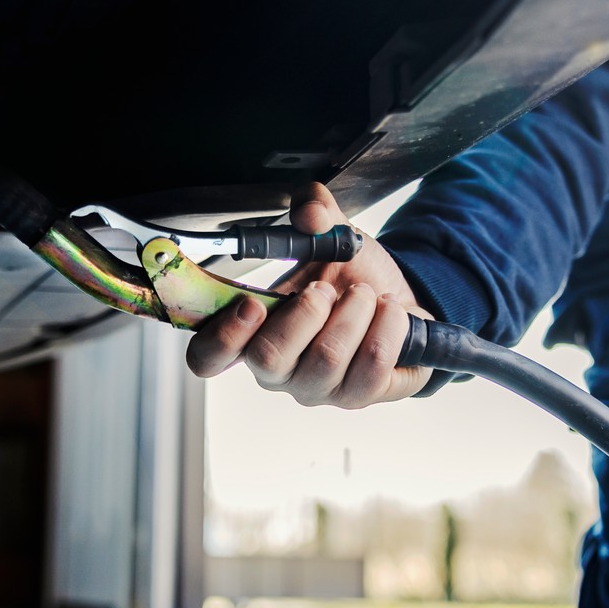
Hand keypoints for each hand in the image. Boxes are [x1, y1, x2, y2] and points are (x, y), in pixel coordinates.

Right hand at [185, 182, 432, 407]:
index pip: (208, 357)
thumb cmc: (351, 277)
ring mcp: (316, 388)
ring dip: (353, 313)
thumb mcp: (331, 236)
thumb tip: (311, 212)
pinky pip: (370, 367)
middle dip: (305, 311)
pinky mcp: (358, 395)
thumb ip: (316, 211)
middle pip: (268, 358)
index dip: (222, 336)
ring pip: (326, 359)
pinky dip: (386, 328)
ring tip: (365, 295)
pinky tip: (389, 312)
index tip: (250, 303)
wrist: (400, 300)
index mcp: (252, 334)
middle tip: (326, 288)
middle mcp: (278, 370)